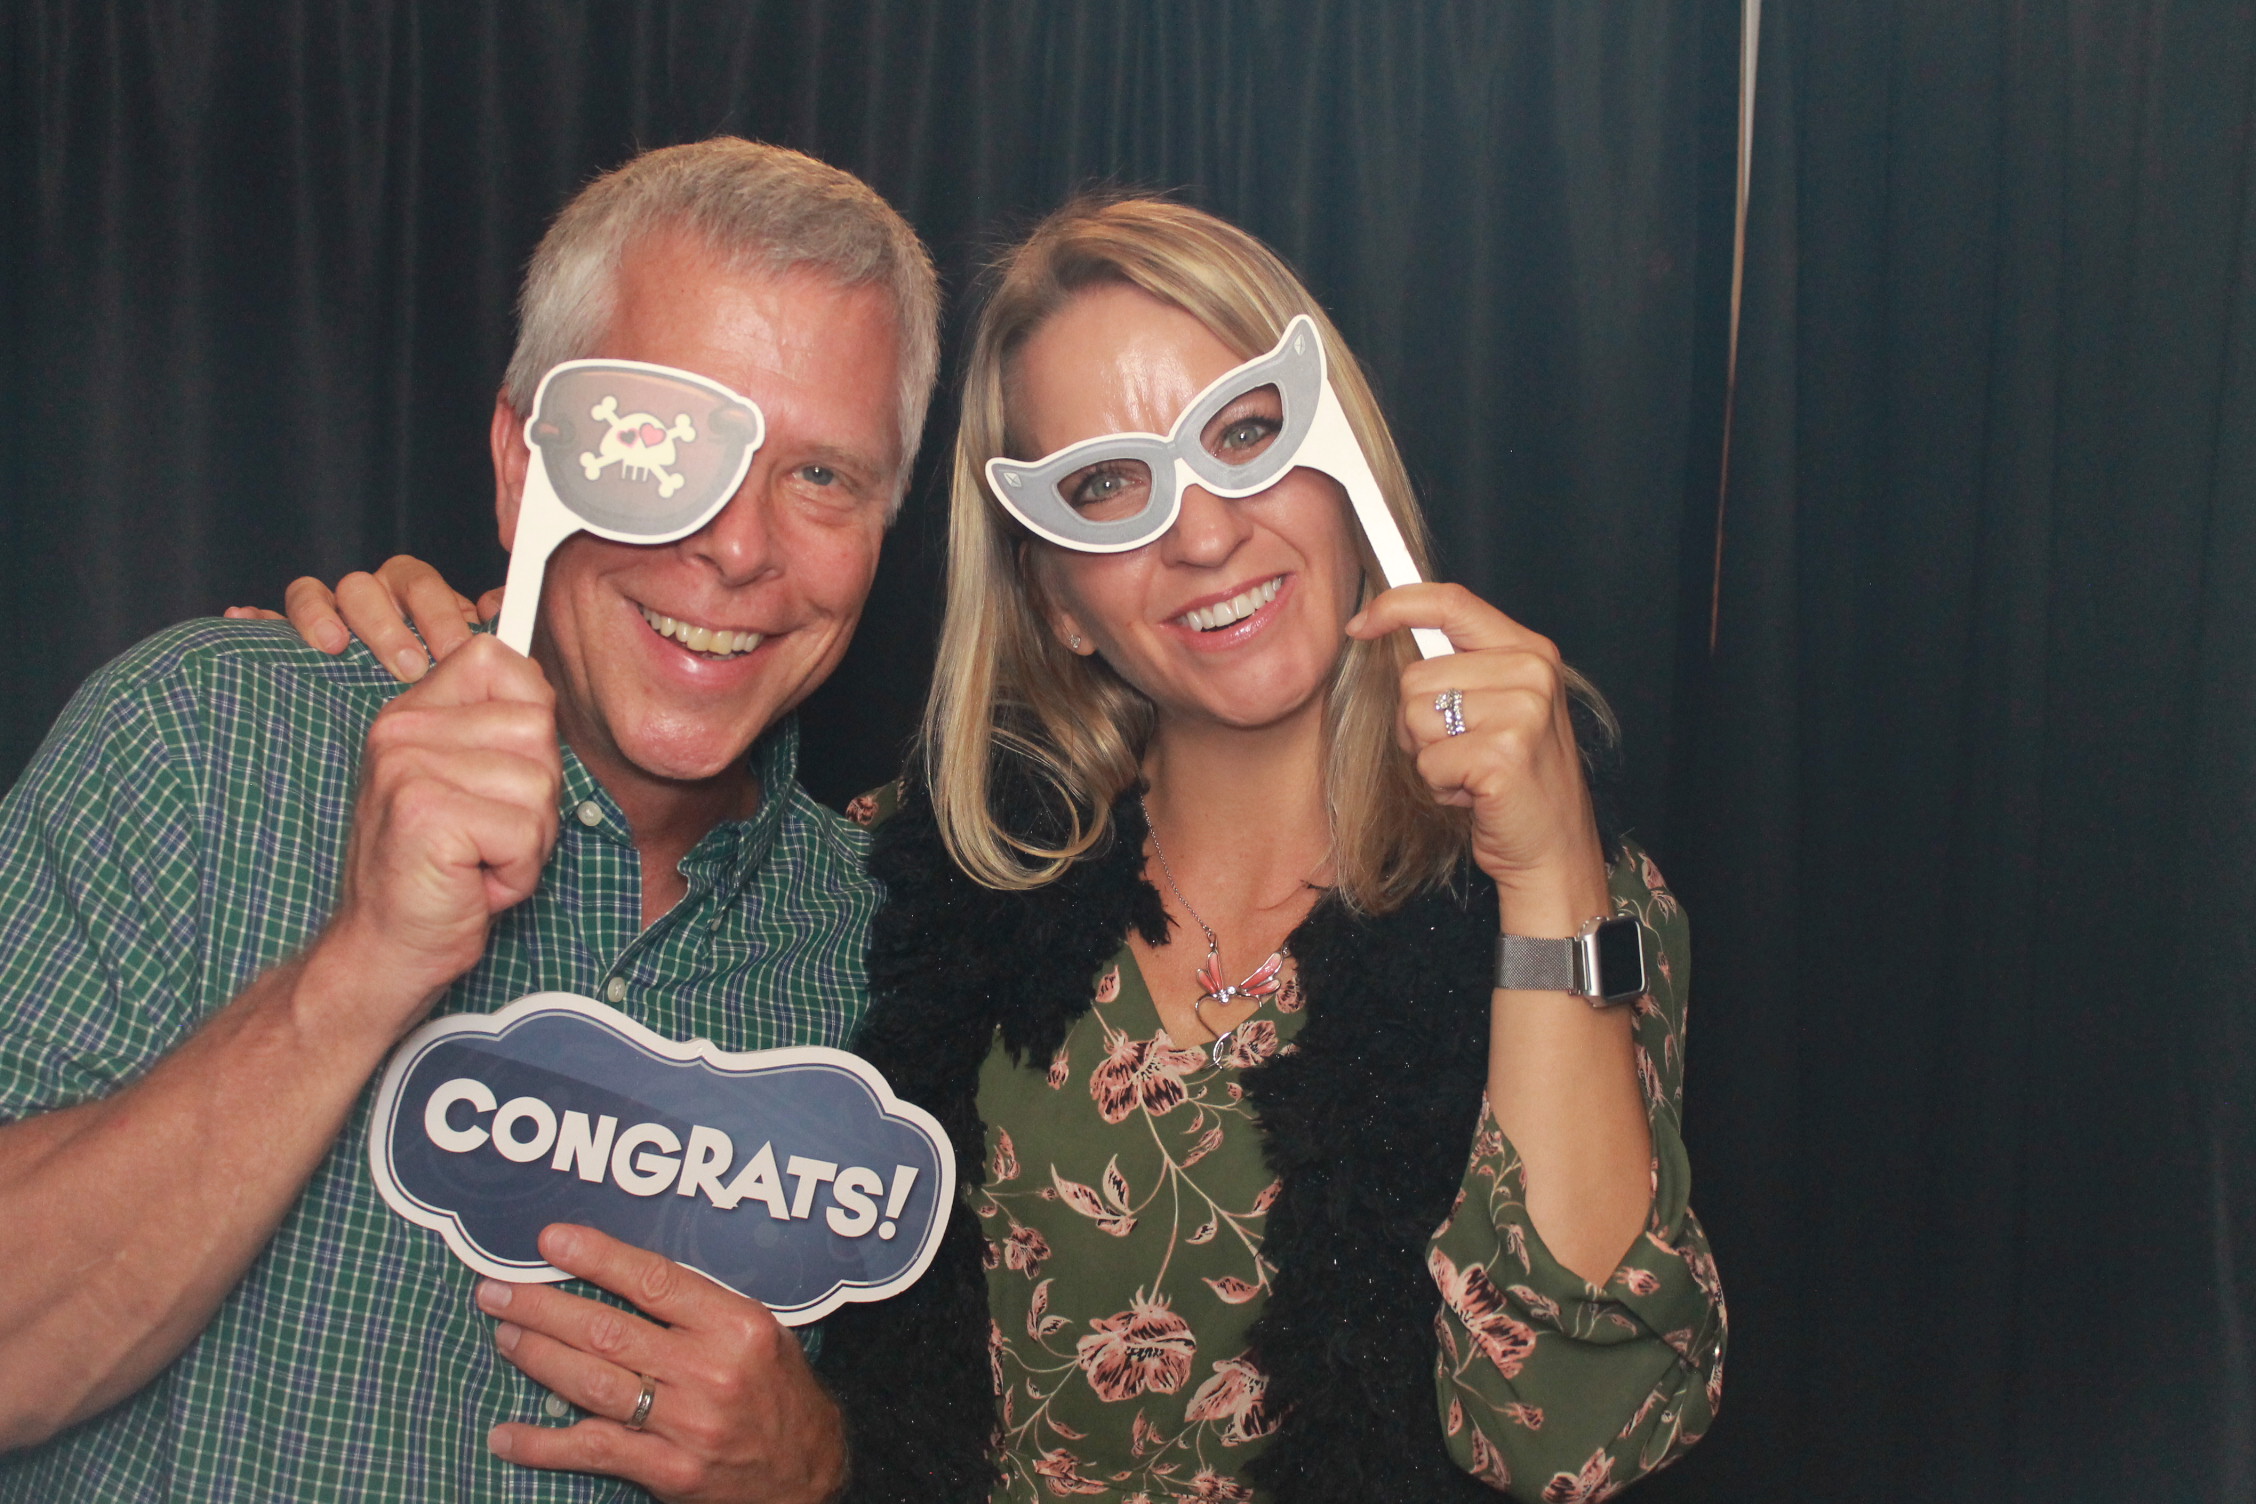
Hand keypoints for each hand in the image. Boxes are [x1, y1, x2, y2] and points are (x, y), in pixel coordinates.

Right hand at [227, 556, 500, 681]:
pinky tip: (244, 619)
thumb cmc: (440, 699)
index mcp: (413, 600)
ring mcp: (326, 616)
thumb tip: (496, 603)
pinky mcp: (285, 639)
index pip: (421, 585)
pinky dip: (255, 619)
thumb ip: (486, 638)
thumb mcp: (470, 670)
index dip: (437, 611)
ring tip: (336, 646)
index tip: (454, 650)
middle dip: (390, 624)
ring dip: (324, 615)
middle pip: (369, 585)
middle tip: (409, 666)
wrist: (402, 745)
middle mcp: (371, 601)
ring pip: (317, 592)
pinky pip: (263, 620)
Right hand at [317, 634, 560, 1026]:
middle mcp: (401, 729)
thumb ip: (501, 730)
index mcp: (410, 712)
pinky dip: (517, 873)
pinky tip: (473, 883)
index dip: (528, 715)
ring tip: (477, 859)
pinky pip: (526, 833)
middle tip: (486, 834)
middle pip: (537, 727)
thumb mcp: (470, 785)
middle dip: (535, 796)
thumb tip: (544, 687)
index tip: (502, 771)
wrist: (386, 948)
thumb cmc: (442, 872)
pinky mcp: (426, 814)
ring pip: (539, 785)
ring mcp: (408, 768)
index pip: (496, 659)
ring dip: (528, 840)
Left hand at [478, 1225, 846, 1503]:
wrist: (806, 1472)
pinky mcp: (669, 1471)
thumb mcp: (760, 1331)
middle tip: (498, 1291)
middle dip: (543, 1307)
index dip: (597, 1258)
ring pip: (592, 1384)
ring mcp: (687, 1424)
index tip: (550, 1242)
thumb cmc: (777, 1388)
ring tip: (503, 1335)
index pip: (654, 1281)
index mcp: (736, 1325)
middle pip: (608, 1331)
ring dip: (538, 1357)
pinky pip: (593, 1451)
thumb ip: (701, 1307)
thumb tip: (621, 1274)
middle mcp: (710, 1371)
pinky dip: (543, 1443)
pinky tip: (506, 1434)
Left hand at [1347, 583, 1607, 925]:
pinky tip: (1476, 793)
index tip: (1360, 625)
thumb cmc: (1516, 779)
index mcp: (1530, 650)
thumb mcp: (1501, 705)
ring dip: (1430, 756)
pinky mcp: (1502, 755)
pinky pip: (1427, 760)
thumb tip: (1384, 623)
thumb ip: (1460, 665)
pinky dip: (1440, 785)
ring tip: (1471, 771)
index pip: (1451, 602)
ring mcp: (1522, 712)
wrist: (1554, 847)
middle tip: (1463, 751)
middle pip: (1416, 677)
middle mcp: (1531, 673)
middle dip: (1419, 723)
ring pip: (1415, 718)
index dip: (1396, 606)